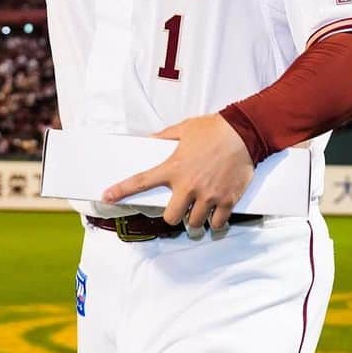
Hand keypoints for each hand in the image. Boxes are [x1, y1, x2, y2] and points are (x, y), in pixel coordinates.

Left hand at [102, 114, 253, 230]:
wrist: (244, 132)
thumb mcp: (185, 128)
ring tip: (199, 213)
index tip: (107, 197)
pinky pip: (217, 223)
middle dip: (174, 216)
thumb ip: (165, 137)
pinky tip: (216, 217)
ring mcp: (208, 196)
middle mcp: (188, 186)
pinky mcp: (226, 200)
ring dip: (195, 221)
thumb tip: (151, 139)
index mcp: (174, 168)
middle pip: (171, 218)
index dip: (121, 190)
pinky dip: (216, 223)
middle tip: (180, 209)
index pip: (141, 181)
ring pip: (194, 224)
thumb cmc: (215, 129)